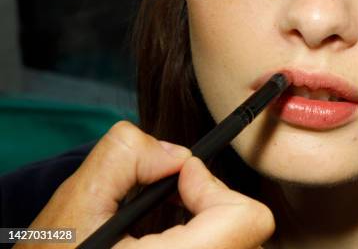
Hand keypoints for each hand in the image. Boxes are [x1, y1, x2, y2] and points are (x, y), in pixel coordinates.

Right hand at [15, 120, 274, 248]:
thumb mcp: (75, 205)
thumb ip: (123, 158)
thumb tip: (174, 154)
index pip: (246, 220)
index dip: (215, 186)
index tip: (183, 176)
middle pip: (246, 232)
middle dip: (213, 201)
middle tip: (177, 193)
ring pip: (241, 245)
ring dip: (213, 221)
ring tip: (173, 215)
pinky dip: (211, 238)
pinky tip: (173, 237)